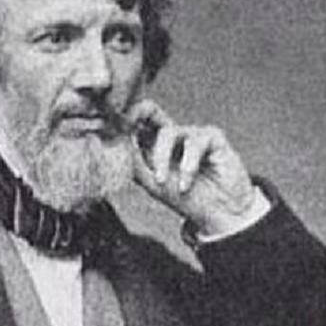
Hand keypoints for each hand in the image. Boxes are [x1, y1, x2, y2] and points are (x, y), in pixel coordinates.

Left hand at [128, 99, 258, 236]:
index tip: (108, 128)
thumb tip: (117, 140)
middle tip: (124, 124)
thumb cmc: (186, 198)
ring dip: (161, 159)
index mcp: (154, 145)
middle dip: (135, 113)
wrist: (217, 215)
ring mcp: (192, 134)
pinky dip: (187, 168)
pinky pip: (194, 143)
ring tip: (163, 183)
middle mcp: (173, 135)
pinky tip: (185, 186)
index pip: (135, 123)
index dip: (121, 122)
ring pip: (167, 132)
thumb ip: (135, 161)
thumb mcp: (152, 182)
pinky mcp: (213, 138)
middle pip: (150, 109)